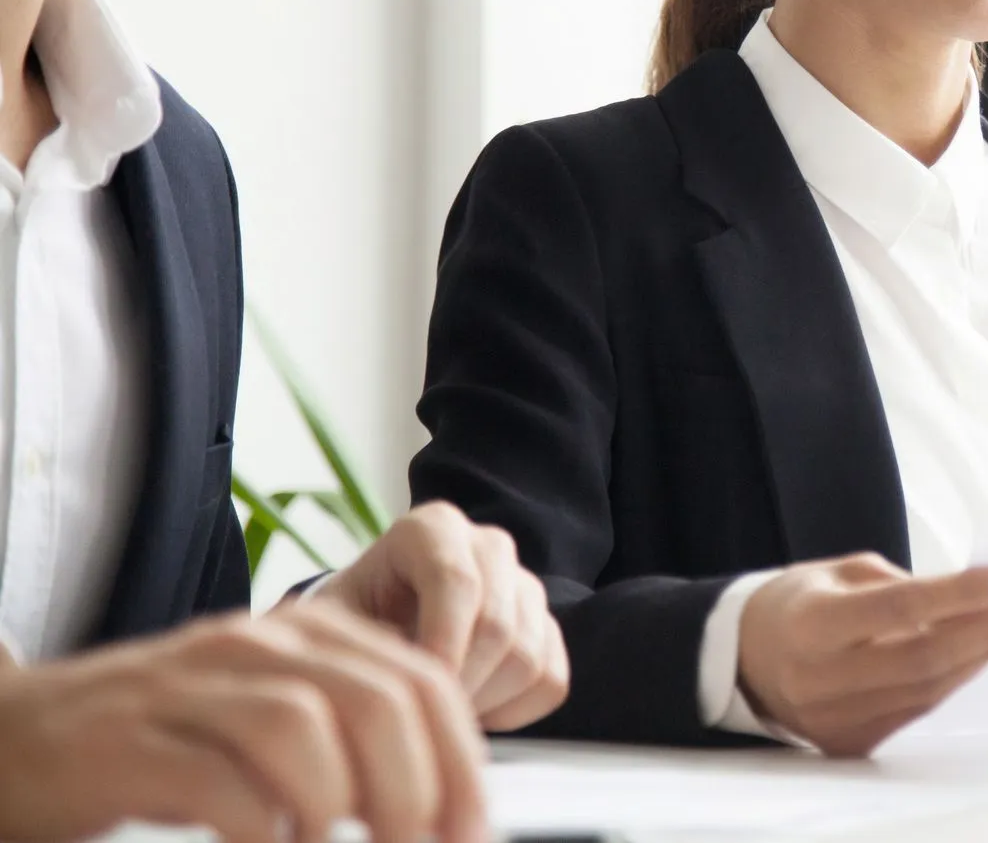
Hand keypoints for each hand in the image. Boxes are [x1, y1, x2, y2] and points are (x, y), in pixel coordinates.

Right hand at [0, 603, 484, 842]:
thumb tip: (437, 808)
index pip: (422, 680)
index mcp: (307, 636)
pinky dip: (259, 828)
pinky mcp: (125, 741)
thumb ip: (349, 744)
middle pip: (375, 698)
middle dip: (417, 789)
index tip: (471, 830)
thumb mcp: (268, 724)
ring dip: (340, 803)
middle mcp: (255, 646)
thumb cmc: (159, 743)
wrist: (15, 736)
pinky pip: (215, 780)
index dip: (461, 763)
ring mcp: (186, 686)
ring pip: (300, 723)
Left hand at [313, 501, 567, 729]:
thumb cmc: (347, 624)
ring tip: (435, 712)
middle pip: (498, 625)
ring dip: (482, 701)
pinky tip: (468, 710)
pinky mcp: (546, 624)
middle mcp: (487, 545)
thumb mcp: (330, 623)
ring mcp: (524, 584)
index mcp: (431, 529)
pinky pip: (551, 679)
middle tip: (417, 718)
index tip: (410, 696)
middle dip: (458, 685)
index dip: (439, 646)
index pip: (456, 582)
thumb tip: (396, 684)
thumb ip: (355, 643)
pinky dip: (513, 712)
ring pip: (529, 656)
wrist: (373, 625)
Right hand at [738, 553, 987, 756]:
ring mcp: (834, 720)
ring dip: (980, 658)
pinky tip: (981, 654)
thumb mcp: (838, 574)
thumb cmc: (800, 605)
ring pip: (926, 691)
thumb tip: (972, 600)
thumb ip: (900, 586)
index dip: (960, 595)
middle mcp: (819, 678)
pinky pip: (915, 710)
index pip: (899, 609)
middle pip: (922, 660)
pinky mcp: (850, 743)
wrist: (746, 662)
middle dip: (986, 633)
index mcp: (810, 624)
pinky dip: (953, 680)